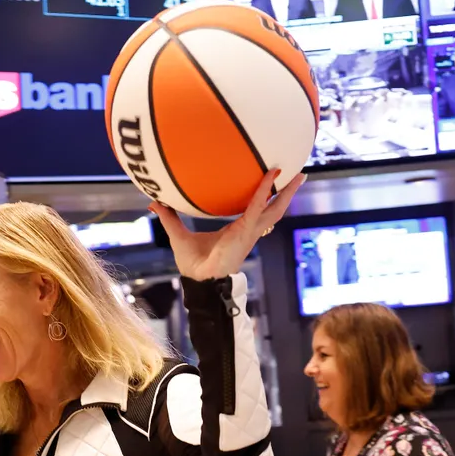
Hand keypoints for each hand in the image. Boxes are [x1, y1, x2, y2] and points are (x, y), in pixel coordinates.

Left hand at [149, 169, 305, 280]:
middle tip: (298, 175)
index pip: (257, 210)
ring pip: (275, 208)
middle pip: (275, 209)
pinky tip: (270, 176)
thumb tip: (155, 203)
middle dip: (287, 193)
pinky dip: (264, 191)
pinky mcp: (245, 231)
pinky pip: (257, 207)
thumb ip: (170, 217)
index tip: (273, 182)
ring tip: (299, 175)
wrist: (198, 280)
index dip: (267, 197)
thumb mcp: (179, 234)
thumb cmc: (192, 263)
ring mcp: (250, 231)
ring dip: (287, 192)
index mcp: (238, 230)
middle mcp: (249, 230)